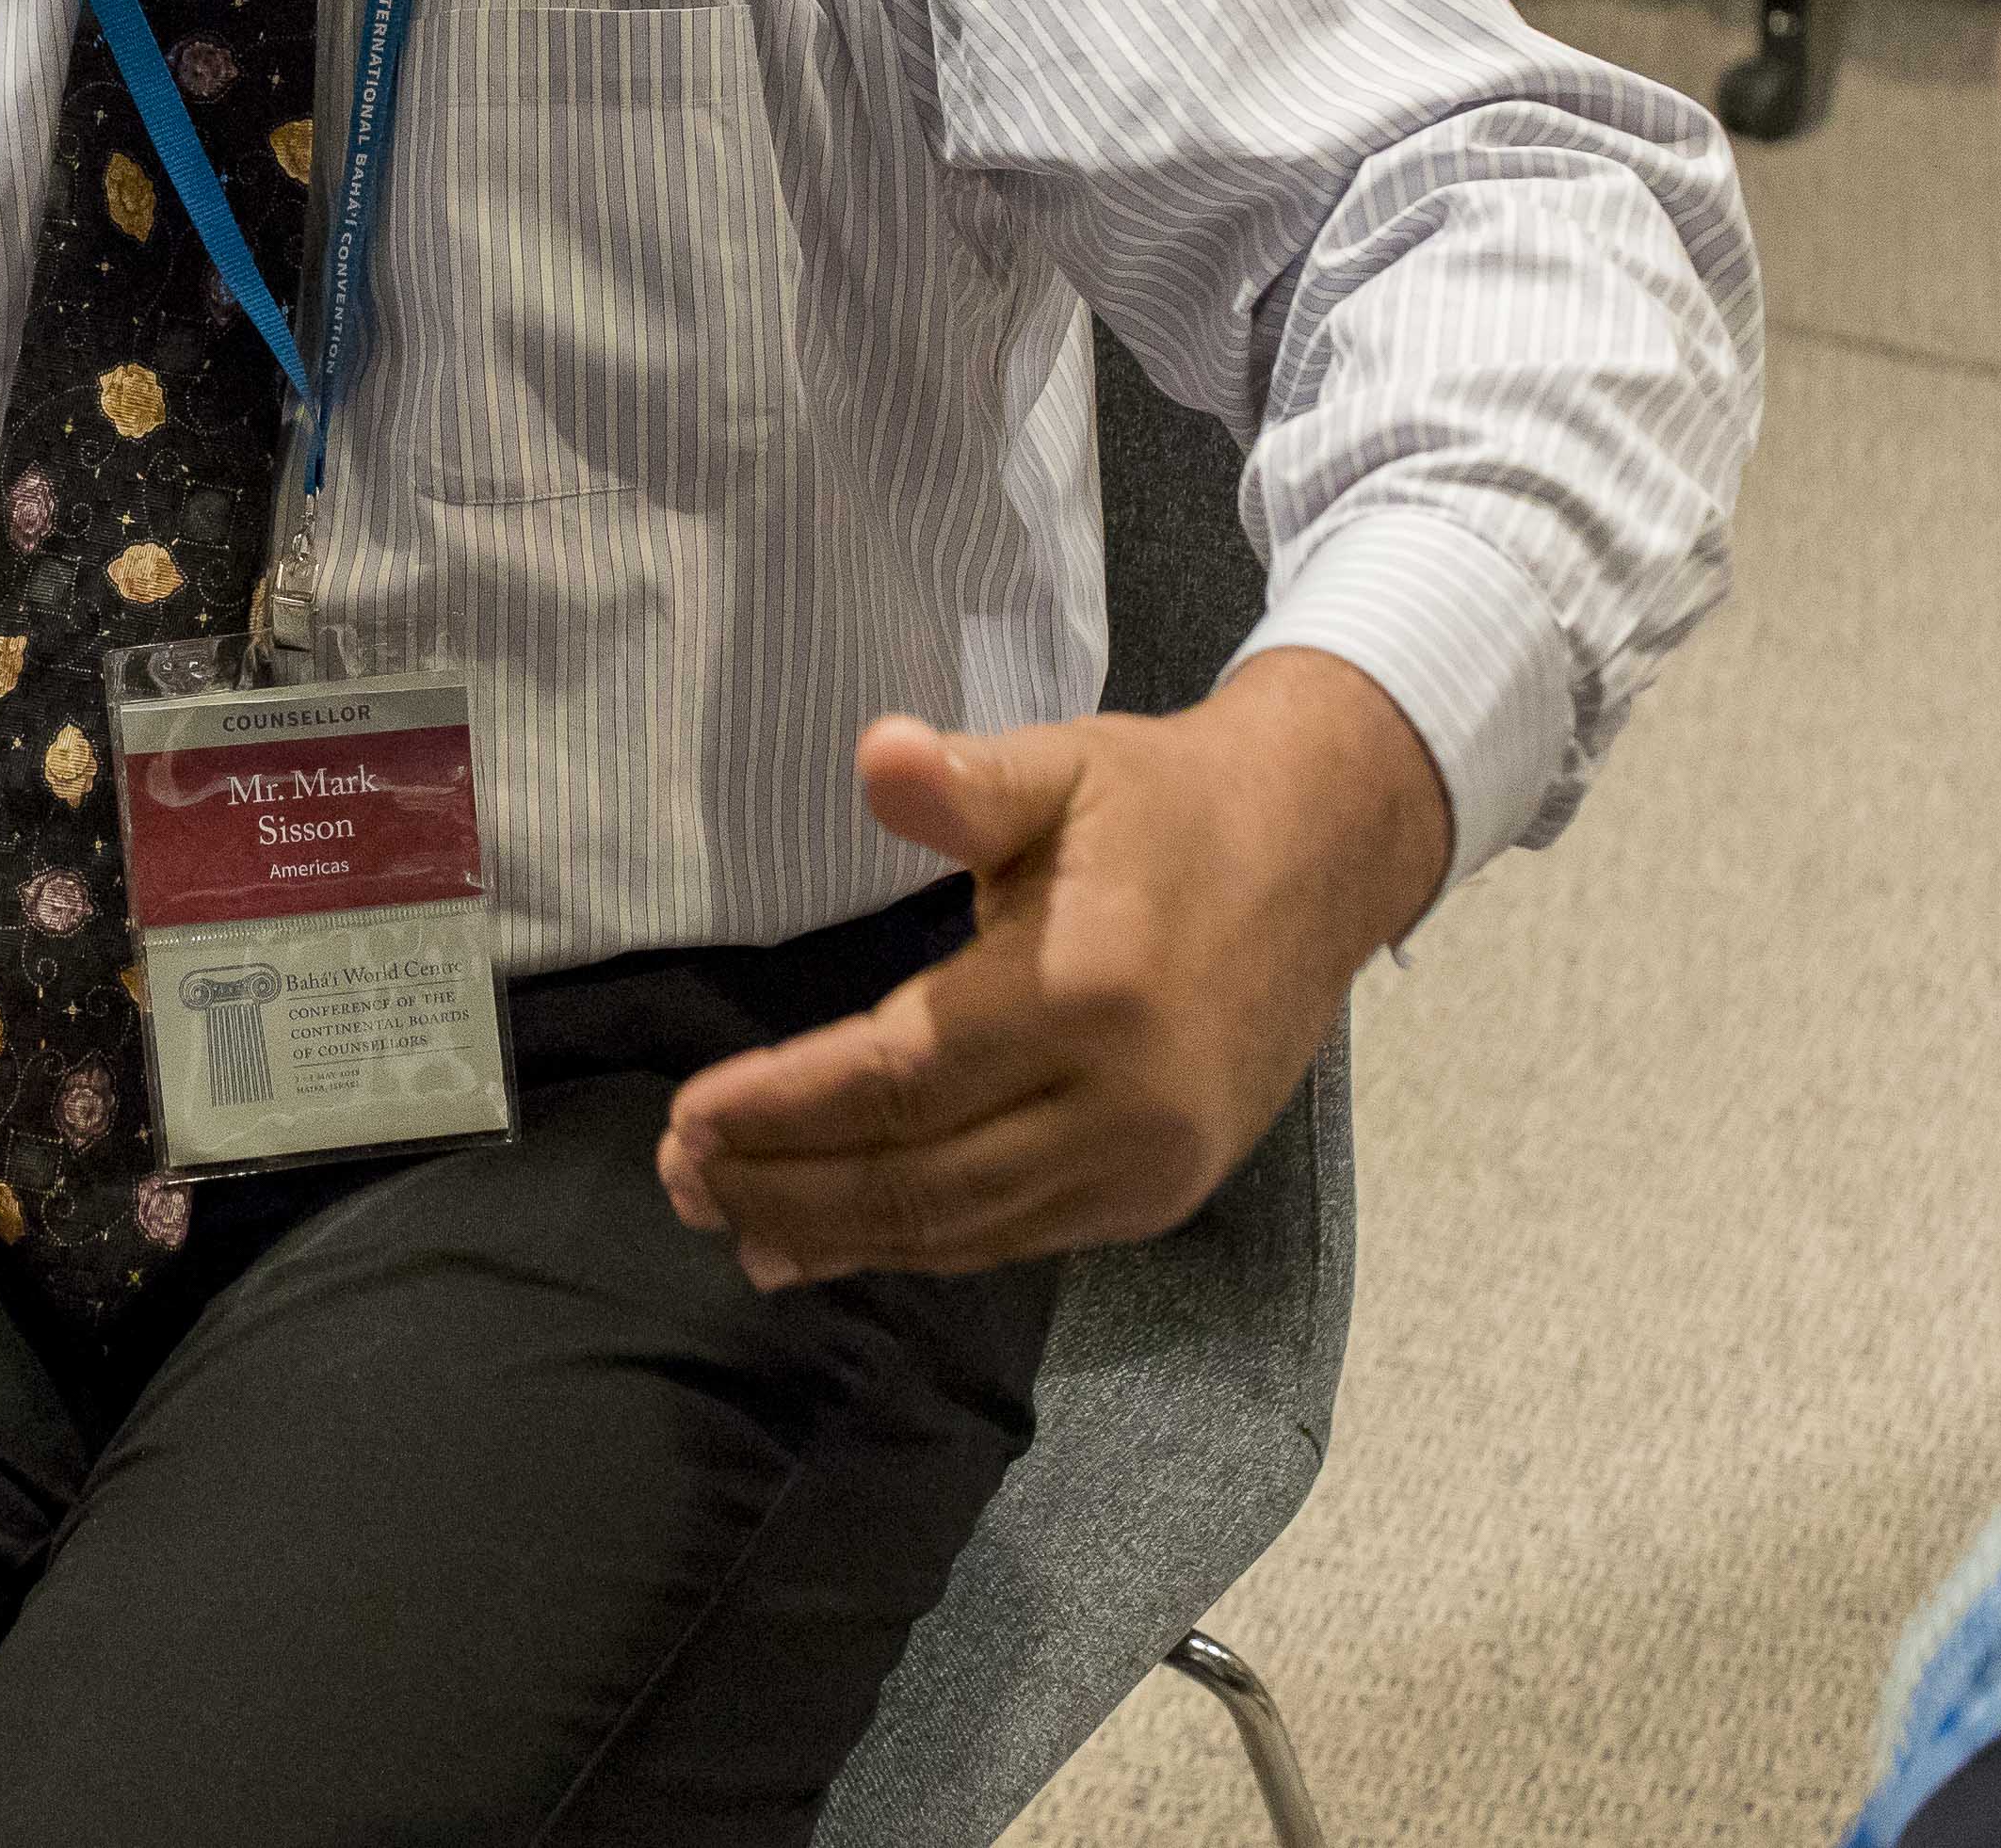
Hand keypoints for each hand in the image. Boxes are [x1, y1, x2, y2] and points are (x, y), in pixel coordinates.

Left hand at [652, 652, 1447, 1287]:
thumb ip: (963, 780)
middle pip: (918, 1178)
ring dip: (835, 1233)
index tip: (688, 1118)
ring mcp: (1147, 1167)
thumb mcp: (1064, 766)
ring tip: (731, 1219)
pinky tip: (835, 1242)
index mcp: (1086, 992)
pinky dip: (916, 1247)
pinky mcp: (1159, 1196)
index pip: (898, 1077)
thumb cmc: (1165, 806)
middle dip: (785, 1187)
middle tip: (680, 1178)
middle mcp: (1122, 1103)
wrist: (1319, 861)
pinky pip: (1013, 1239)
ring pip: (960, 1229)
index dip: (784, 1107)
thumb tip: (878, 753)